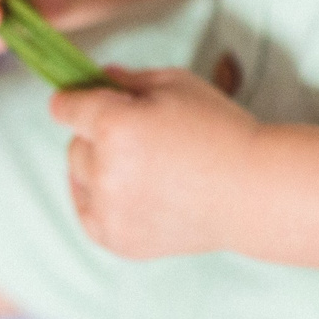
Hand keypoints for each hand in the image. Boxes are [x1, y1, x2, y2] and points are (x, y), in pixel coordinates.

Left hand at [49, 66, 257, 260]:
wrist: (253, 191)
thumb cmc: (219, 129)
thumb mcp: (177, 84)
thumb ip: (128, 79)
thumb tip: (96, 78)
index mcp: (115, 125)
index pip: (65, 107)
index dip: (72, 99)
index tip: (74, 99)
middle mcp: (105, 171)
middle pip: (75, 144)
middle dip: (97, 134)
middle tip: (140, 135)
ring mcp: (110, 211)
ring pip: (80, 177)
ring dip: (99, 167)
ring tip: (145, 166)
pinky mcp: (118, 240)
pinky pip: (88, 211)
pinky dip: (100, 199)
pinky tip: (131, 189)